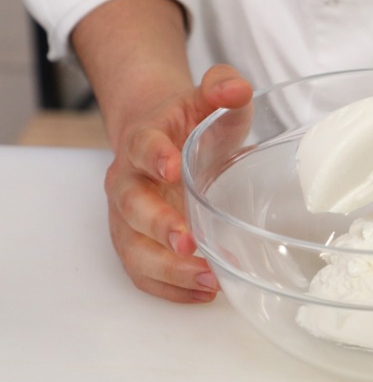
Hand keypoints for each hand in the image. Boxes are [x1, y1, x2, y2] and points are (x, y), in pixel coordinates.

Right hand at [104, 64, 252, 301]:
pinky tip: (202, 294)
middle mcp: (128, 180)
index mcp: (144, 140)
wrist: (156, 134)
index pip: (142, 147)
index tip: (172, 167)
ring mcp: (127, 216)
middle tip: (188, 241)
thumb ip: (222, 88)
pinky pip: (142, 271)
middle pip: (131, 207)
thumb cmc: (186, 121)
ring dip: (166, 268)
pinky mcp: (135, 241)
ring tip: (207, 282)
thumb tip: (237, 88)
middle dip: (157, 225)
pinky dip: (168, 287)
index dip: (155, 157)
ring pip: (132, 248)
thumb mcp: (206, 98)